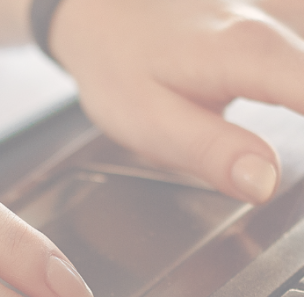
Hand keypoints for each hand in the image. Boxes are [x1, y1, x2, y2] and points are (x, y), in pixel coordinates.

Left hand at [49, 0, 303, 202]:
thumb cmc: (120, 61)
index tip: (301, 181)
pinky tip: (295, 98)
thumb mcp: (148, 120)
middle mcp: (284, 21)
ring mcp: (292, 11)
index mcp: (250, 55)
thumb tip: (265, 185)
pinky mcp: (293, 14)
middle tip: (286, 162)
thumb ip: (211, 152)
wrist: (105, 9)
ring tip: (293, 136)